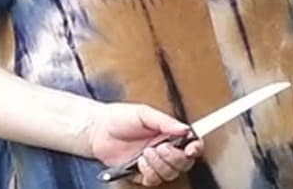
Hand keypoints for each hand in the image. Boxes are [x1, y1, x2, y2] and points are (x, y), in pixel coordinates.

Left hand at [88, 103, 203, 185]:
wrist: (96, 131)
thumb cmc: (119, 118)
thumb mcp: (144, 113)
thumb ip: (166, 121)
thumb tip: (185, 128)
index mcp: (170, 134)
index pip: (192, 143)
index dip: (196, 148)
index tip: (191, 148)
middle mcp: (165, 149)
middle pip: (184, 163)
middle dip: (175, 157)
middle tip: (161, 147)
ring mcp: (154, 163)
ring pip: (170, 173)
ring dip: (160, 164)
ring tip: (147, 152)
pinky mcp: (141, 174)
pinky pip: (153, 180)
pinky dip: (148, 172)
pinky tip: (140, 162)